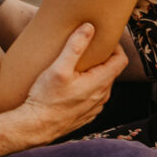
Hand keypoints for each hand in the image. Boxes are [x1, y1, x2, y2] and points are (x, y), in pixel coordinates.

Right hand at [20, 24, 127, 140]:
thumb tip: (89, 28)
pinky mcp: (86, 116)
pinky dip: (88, 87)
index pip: (121, 60)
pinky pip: (94, 97)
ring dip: (95, 73)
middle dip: (103, 58)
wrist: (35, 127)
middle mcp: (102, 97)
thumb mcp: (59, 68)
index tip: (102, 39)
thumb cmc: (46, 99)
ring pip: (102, 85)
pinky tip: (73, 85)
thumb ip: (75, 47)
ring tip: (78, 66)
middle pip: (111, 71)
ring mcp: (95, 108)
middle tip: (87, 49)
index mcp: (100, 83)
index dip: (115, 47)